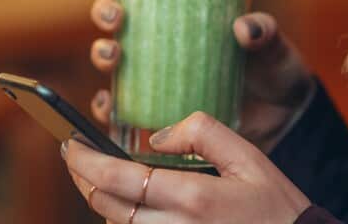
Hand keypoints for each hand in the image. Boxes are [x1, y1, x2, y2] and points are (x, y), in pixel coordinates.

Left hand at [63, 111, 311, 223]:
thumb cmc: (278, 209)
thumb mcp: (251, 157)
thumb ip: (202, 133)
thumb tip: (158, 136)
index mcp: (194, 198)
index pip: (117, 178)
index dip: (84, 160)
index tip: (70, 144)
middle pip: (106, 207)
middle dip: (84, 180)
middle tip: (77, 157)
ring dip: (103, 204)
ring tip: (100, 179)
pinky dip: (126, 223)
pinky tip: (127, 206)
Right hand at [89, 0, 314, 151]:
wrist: (282, 119)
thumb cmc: (273, 70)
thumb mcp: (272, 45)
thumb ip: (263, 32)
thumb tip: (243, 28)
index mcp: (181, 11)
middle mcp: (159, 40)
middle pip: (114, 18)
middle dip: (104, 11)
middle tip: (117, 16)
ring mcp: (154, 75)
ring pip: (110, 58)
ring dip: (102, 53)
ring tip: (115, 54)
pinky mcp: (155, 110)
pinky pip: (119, 109)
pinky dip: (106, 106)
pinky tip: (109, 103)